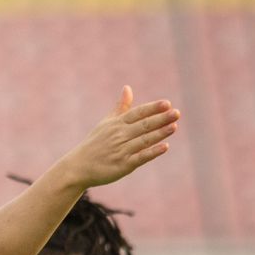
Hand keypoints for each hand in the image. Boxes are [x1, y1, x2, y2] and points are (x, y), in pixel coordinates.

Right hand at [57, 86, 179, 189]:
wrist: (78, 167)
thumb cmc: (94, 144)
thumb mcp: (106, 123)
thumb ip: (120, 107)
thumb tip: (128, 88)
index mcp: (116, 124)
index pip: (137, 113)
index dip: (152, 108)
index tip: (166, 103)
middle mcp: (119, 135)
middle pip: (144, 125)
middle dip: (161, 119)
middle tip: (176, 113)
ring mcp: (121, 151)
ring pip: (144, 140)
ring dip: (159, 133)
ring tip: (174, 126)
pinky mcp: (122, 166)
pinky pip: (140, 158)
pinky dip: (152, 152)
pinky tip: (164, 147)